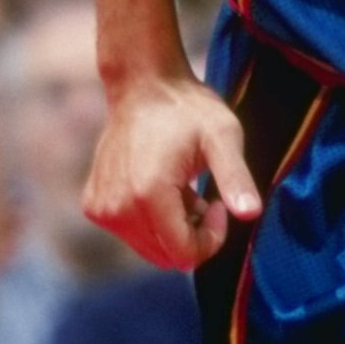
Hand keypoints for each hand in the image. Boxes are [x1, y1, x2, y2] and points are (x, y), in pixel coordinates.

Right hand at [83, 74, 261, 268]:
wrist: (143, 86)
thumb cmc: (188, 109)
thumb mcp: (224, 137)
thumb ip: (236, 178)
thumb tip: (251, 213)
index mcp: (147, 195)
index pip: (184, 254)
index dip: (211, 238)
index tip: (216, 203)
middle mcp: (117, 208)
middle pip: (166, 257)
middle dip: (192, 235)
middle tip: (201, 196)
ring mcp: (101, 209)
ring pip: (150, 250)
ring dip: (172, 228)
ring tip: (181, 189)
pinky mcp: (94, 206)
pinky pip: (132, 235)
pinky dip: (151, 222)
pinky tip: (160, 188)